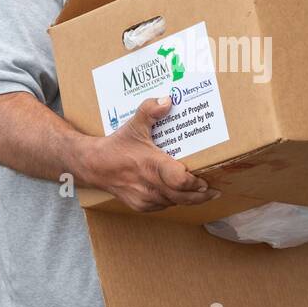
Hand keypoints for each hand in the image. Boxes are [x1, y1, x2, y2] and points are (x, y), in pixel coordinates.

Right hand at [78, 96, 221, 211]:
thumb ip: (150, 110)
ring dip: (188, 199)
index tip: (206, 180)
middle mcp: (149, 185)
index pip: (180, 181)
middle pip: (183, 197)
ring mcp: (145, 198)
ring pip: (174, 203)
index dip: (196, 183)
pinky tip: (181, 195)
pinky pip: (164, 205)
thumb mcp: (133, 125)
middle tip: (214, 190)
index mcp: (151, 165)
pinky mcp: (141, 206)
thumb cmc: (117, 146)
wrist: (94, 166)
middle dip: (201, 195)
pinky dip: (174, 201)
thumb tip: (167, 100)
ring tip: (203, 193)